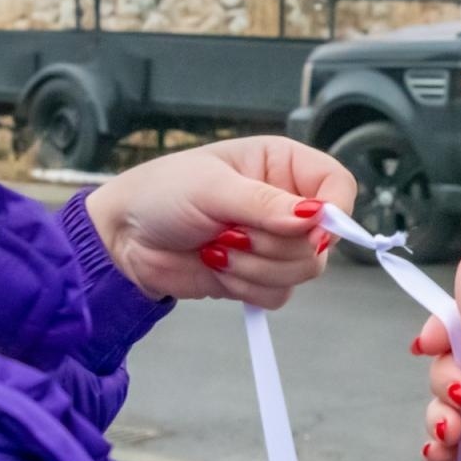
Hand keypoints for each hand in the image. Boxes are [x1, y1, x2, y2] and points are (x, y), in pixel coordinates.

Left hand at [86, 136, 354, 307]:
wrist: (122, 238)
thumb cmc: (162, 193)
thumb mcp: (212, 187)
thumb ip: (265, 203)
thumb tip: (315, 217)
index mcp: (284, 166)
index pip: (338, 186)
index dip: (334, 212)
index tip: (310, 231)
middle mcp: (287, 203)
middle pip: (322, 239)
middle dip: (273, 246)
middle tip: (231, 233)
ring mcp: (274, 243)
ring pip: (303, 271)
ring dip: (255, 267)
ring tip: (216, 248)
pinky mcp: (258, 277)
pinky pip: (279, 294)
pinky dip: (246, 287)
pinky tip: (217, 266)